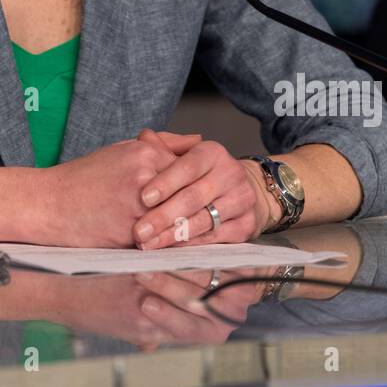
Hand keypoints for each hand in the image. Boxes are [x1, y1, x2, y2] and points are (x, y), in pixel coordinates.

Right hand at [35, 138, 184, 247]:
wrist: (50, 203)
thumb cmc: (85, 178)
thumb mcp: (121, 150)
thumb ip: (160, 145)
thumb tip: (197, 140)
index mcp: (146, 152)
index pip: (191, 169)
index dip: (193, 186)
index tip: (195, 196)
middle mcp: (146, 174)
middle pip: (189, 195)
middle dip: (194, 209)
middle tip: (198, 219)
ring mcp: (139, 204)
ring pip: (179, 220)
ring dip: (182, 228)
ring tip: (180, 233)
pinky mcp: (131, 230)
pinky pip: (161, 240)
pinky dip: (164, 243)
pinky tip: (161, 244)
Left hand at [130, 130, 265, 247]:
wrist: (240, 191)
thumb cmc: (199, 173)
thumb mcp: (183, 154)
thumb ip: (163, 146)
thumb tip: (144, 137)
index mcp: (212, 153)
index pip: (187, 167)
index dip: (165, 183)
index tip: (143, 198)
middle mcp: (231, 173)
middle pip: (194, 197)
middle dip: (164, 216)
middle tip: (140, 230)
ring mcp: (242, 199)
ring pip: (204, 220)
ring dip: (174, 235)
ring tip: (150, 244)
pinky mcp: (247, 224)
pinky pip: (216, 238)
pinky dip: (192, 245)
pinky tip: (172, 249)